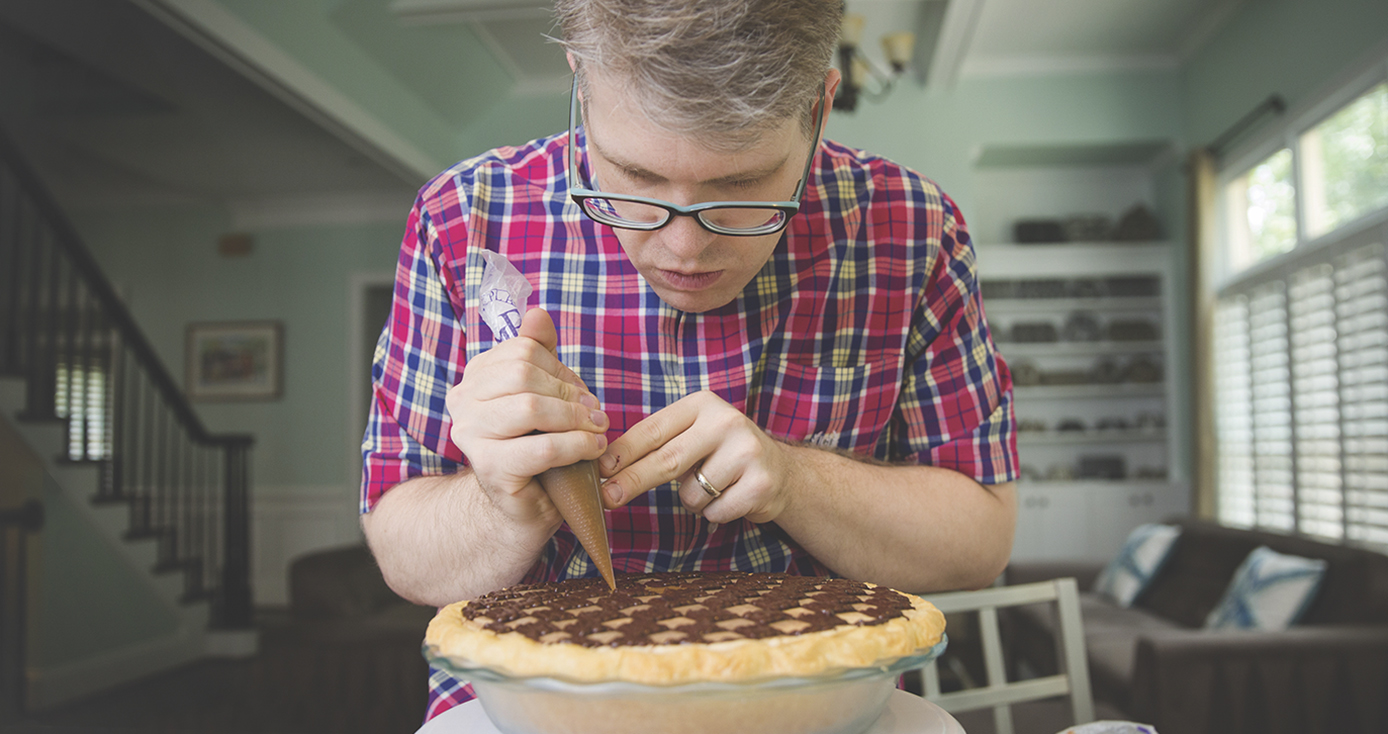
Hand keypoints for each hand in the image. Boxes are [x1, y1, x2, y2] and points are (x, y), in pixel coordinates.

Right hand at [445, 308, 609, 523]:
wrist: (523, 505)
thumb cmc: (536, 446)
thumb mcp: (542, 394)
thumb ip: (540, 354)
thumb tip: (536, 313)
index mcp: (475, 377)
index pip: (523, 351)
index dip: (560, 369)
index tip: (580, 394)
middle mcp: (463, 402)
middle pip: (524, 375)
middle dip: (570, 394)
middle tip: (595, 414)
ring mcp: (471, 436)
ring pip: (531, 409)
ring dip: (575, 420)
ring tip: (597, 431)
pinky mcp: (490, 468)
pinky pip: (541, 448)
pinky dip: (575, 446)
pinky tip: (593, 449)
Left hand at [598, 390, 794, 523]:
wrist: (782, 472)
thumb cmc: (723, 455)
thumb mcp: (694, 436)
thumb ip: (659, 444)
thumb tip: (607, 468)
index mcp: (702, 404)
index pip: (653, 430)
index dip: (623, 453)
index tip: (600, 471)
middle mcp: (726, 421)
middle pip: (667, 460)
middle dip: (633, 481)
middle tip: (608, 498)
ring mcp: (747, 451)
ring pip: (692, 493)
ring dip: (693, 501)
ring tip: (714, 486)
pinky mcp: (760, 483)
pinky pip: (715, 511)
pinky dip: (715, 513)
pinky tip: (732, 496)